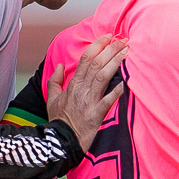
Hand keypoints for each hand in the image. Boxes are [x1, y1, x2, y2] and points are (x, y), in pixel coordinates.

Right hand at [47, 35, 128, 152]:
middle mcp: (82, 89)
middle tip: (123, 39)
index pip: (86, 59)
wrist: (60, 141)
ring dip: (115, 62)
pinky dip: (116, 91)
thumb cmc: (59, 121)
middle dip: (111, 49)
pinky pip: (107, 101)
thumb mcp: (52, 98)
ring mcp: (89, 101)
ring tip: (126, 51)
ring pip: (103, 76)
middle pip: (97, 63)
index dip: (98, 45)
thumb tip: (59, 66)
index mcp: (73, 84)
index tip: (108, 36)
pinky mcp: (96, 114)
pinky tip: (125, 82)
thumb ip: (55, 80)